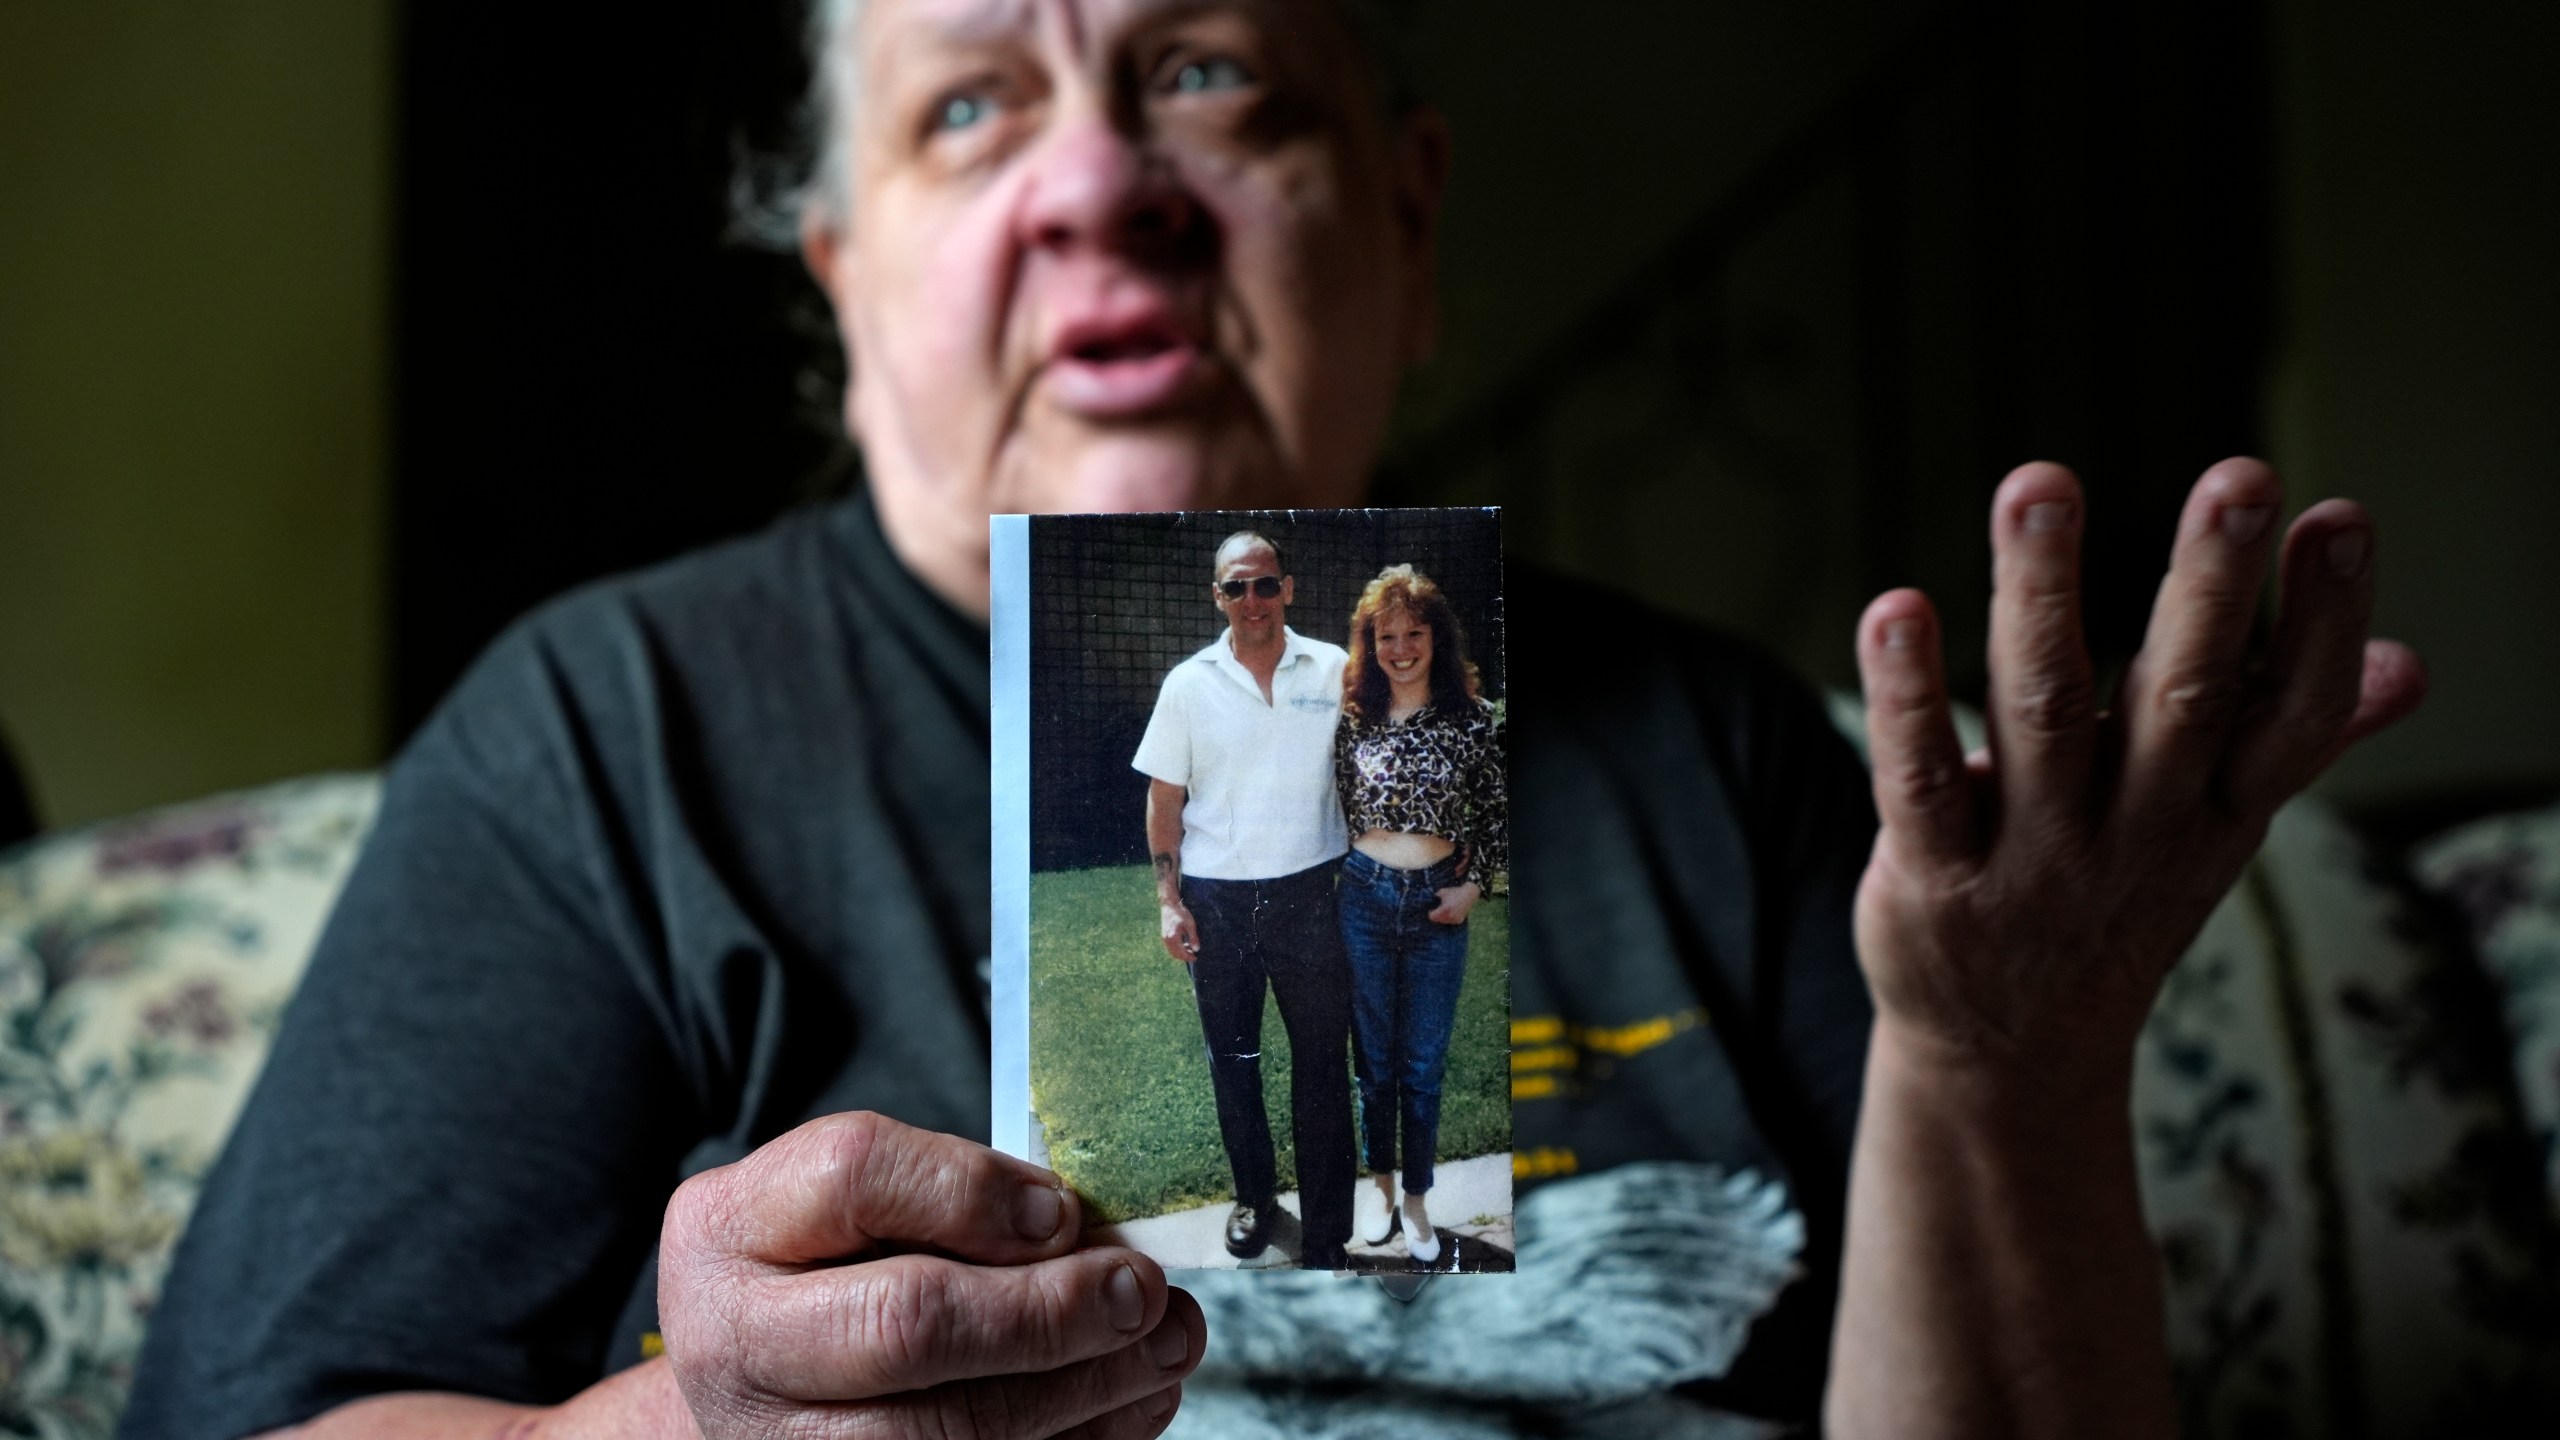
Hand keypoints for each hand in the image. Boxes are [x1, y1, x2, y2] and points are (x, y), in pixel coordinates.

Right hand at [659, 1111, 1202, 1439]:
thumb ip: (949, 1200)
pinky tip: (1130, 1406)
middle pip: (910, 1321)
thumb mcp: (848, 1208)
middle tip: (1140, 1289)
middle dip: (1050, 1309)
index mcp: (728, 1229)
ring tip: (1164, 1344)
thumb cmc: (822, 1275)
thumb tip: (1092, 1232)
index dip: (976, 1191)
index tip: (1062, 1211)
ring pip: (949, 1429)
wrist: (749, 1389)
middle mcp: (732, 1342)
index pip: (853, 1175)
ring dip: (1086, 1387)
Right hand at [1159, 900, 1198, 961]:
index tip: (1196, 957)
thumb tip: (1197, 949)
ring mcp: (1164, 938)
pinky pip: (1170, 947)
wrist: (1169, 905)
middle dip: (1185, 957)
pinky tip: (1184, 944)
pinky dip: (1176, 949)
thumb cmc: (1181, 913)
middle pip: (1176, 954)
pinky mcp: (1164, 935)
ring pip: (1172, 952)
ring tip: (1190, 950)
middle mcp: (1167, 939)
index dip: (1189, 957)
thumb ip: (1193, 937)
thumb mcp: (1190, 924)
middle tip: (1193, 955)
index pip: (1181, 952)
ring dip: (1180, 953)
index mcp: (1173, 937)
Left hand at [1427, 881, 1479, 924]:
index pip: (1432, 917)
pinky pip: (1450, 922)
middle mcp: (1450, 916)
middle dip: (1437, 915)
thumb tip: (1425, 900)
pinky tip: (1451, 912)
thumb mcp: (1441, 892)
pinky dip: (1449, 918)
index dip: (1431, 913)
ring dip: (1442, 917)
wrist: (1468, 894)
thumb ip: (1434, 897)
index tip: (1431, 910)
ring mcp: (1455, 919)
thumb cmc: (1454, 892)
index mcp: (1445, 909)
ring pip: (1443, 922)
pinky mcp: (1459, 921)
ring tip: (1446, 910)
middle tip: (1438, 909)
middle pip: (1437, 920)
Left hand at [1851, 458, 2423, 1090]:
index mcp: (2217, 811)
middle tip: (2240, 474)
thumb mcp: (2211, 829)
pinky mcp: (1932, 883)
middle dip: (2211, 586)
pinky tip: (1896, 607)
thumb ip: (2296, 738)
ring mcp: (2033, 860)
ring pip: (2040, 713)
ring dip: (2042, 594)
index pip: (2291, 716)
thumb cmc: (2115, 900)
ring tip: (2040, 482)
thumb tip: (2414, 664)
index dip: (2320, 623)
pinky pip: (1914, 780)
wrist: (2007, 1060)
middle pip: (2181, 700)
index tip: (2341, 517)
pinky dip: (1906, 695)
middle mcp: (2137, 831)